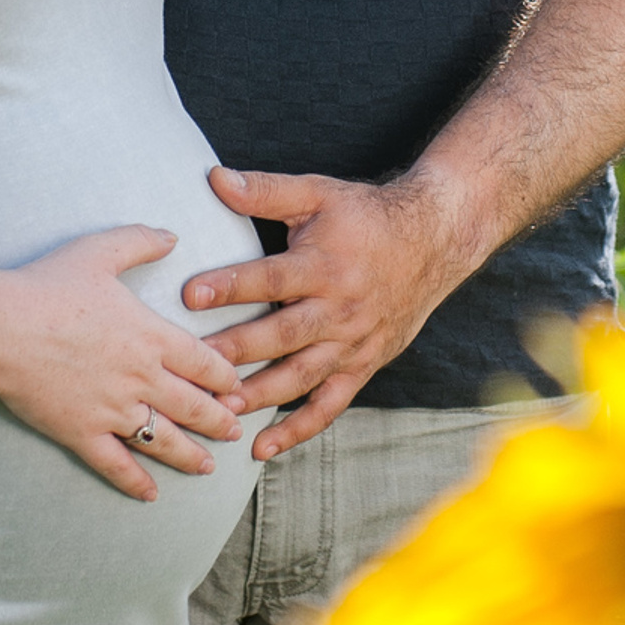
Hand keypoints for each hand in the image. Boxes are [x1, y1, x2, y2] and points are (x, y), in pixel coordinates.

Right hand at [0, 227, 246, 503]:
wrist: (4, 328)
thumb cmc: (49, 286)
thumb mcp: (100, 251)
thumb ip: (140, 241)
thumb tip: (171, 235)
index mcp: (151, 336)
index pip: (204, 362)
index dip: (225, 377)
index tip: (238, 388)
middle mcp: (141, 378)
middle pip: (193, 406)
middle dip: (218, 420)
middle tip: (234, 431)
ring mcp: (114, 410)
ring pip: (164, 440)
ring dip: (190, 456)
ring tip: (207, 467)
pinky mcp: (83, 434)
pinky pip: (117, 465)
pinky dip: (136, 483)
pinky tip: (151, 495)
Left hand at [186, 168, 466, 460]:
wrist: (434, 241)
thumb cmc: (367, 216)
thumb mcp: (318, 193)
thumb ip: (266, 190)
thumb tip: (215, 178)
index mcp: (324, 265)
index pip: (272, 277)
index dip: (231, 285)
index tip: (190, 294)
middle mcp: (339, 308)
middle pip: (283, 334)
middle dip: (238, 351)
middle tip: (196, 365)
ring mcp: (352, 343)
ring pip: (302, 376)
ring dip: (261, 396)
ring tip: (221, 409)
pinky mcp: (362, 366)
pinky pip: (329, 405)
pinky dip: (298, 428)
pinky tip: (262, 446)